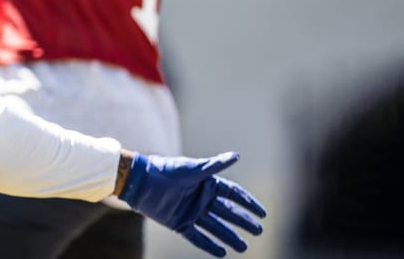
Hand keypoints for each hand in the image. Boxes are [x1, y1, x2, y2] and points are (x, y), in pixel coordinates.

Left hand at [119, 152, 265, 256]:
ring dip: (230, 237)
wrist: (140, 181)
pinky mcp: (180, 223)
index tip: (263, 213)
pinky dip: (210, 245)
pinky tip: (222, 254)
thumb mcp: (192, 168)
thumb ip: (214, 165)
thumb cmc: (165, 170)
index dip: (248, 203)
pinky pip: (198, 237)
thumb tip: (237, 155)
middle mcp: (201, 198)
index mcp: (207, 183)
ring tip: (244, 247)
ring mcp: (191, 212)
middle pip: (228, 213)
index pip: (233, 194)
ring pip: (216, 227)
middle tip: (258, 231)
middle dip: (243, 221)